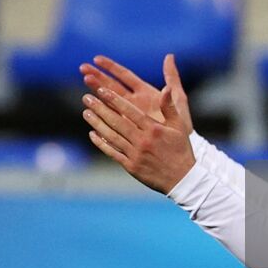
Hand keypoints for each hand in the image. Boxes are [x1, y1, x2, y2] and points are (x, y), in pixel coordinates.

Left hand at [81, 54, 195, 193]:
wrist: (182, 178)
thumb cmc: (181, 149)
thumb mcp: (179, 126)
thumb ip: (169, 106)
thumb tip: (165, 88)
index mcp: (153, 129)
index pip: (130, 111)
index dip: (115, 100)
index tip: (102, 90)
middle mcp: (142, 141)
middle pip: (117, 122)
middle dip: (100, 108)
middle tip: (87, 98)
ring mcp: (135, 154)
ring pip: (112, 136)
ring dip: (97, 124)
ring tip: (86, 112)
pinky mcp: (131, 166)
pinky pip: (113, 152)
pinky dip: (101, 143)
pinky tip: (92, 134)